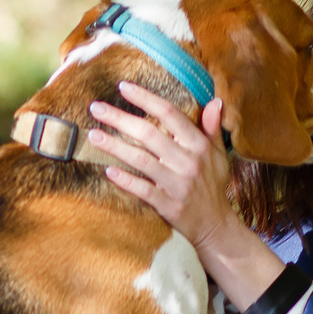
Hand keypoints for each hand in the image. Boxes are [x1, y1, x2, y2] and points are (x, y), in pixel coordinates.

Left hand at [91, 83, 284, 308]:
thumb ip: (213, 128)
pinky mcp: (169, 205)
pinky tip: (107, 170)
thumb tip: (214, 101)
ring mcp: (178, 185)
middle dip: (120, 118)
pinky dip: (126, 180)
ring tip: (93, 135)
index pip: (170, 113)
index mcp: (199, 146)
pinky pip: (143, 190)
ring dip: (115, 147)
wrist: (215, 226)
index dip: (146, 98)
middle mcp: (188, 162)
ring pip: (142, 160)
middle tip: (96, 108)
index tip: (123, 87)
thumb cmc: (213, 187)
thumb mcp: (218, 155)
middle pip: (149, 134)